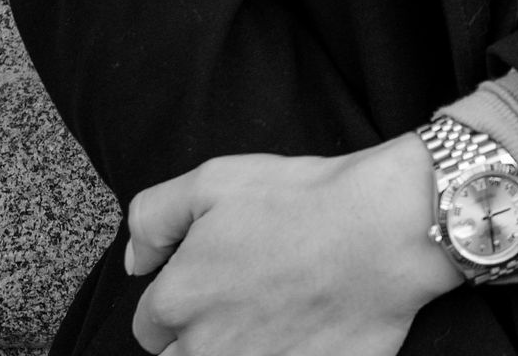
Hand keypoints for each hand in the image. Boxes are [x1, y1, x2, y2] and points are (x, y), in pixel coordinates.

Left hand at [125, 135, 459, 355]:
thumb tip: (134, 263)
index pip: (149, 326)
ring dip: (235, 347)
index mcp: (179, 301)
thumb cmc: (302, 201)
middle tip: (243, 300)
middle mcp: (206, 349)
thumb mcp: (214, 180)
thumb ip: (153, 218)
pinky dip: (279, 352)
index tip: (211, 280)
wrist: (383, 230)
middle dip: (199, 336)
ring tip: (271, 314)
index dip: (177, 299)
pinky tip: (297, 330)